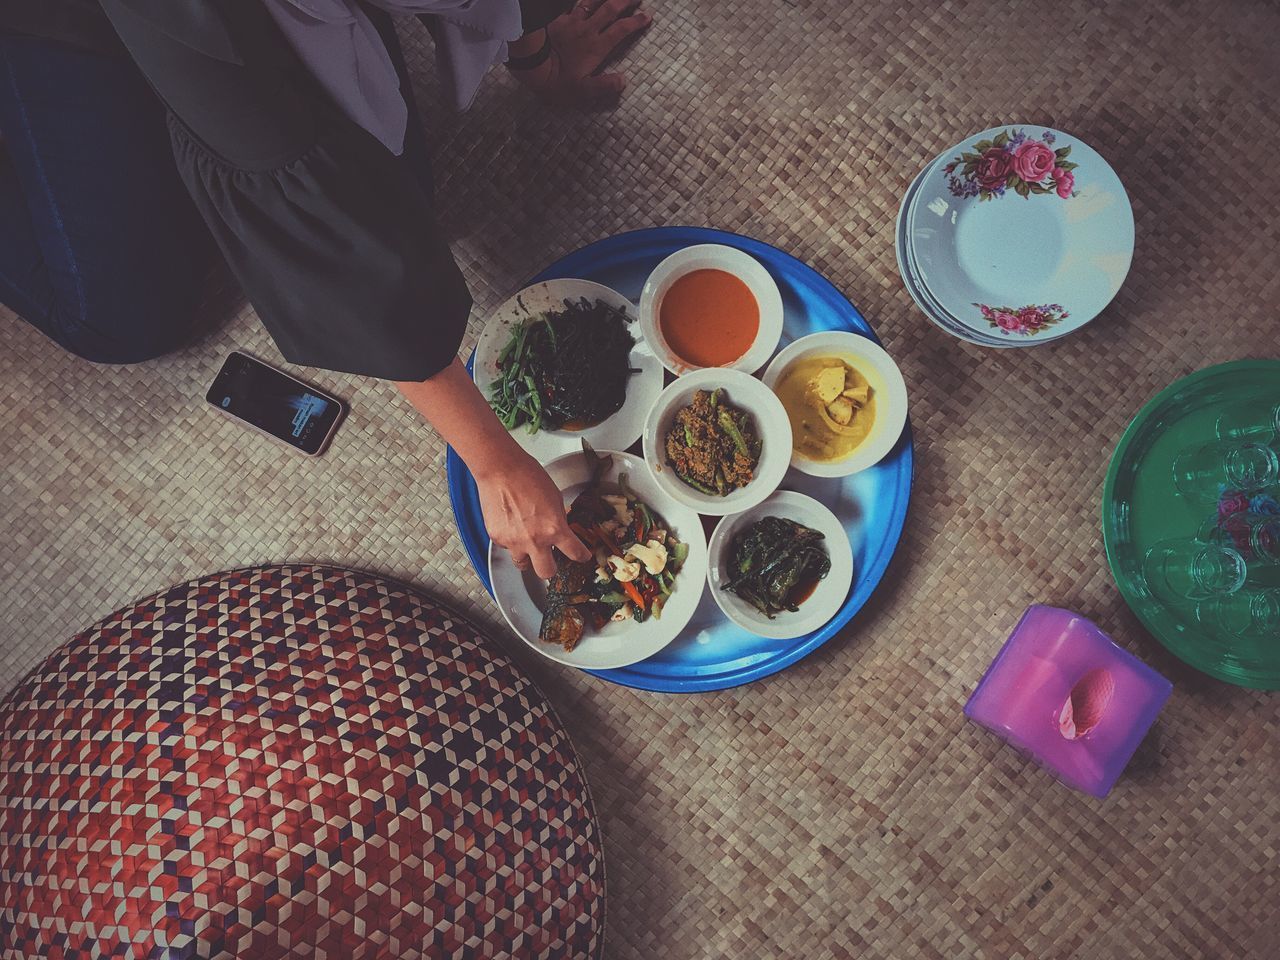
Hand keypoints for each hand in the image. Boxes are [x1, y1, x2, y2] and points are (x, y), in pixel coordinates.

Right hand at [476, 450, 591, 577]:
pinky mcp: (497, 538)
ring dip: (527, 558)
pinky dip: (510, 541)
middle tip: (550, 560)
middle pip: (546, 573)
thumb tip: (559, 526)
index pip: (574, 553)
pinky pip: (506, 548)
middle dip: (550, 568)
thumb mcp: (555, 497)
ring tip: (526, 544)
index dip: (581, 556)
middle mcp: (535, 540)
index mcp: (554, 529)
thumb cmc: (527, 476)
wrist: (501, 470)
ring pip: (522, 564)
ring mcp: (514, 542)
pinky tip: (510, 526)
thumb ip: (558, 518)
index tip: (581, 557)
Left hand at [508, 0, 651, 107]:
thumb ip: (603, 85)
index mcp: (596, 47)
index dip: (636, 22)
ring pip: (591, 2)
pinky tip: (583, 0)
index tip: (647, 16)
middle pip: (610, 9)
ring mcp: (571, 22)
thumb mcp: (582, 91)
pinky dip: (580, 1)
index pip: (621, 30)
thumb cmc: (555, 81)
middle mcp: (587, 30)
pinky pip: (571, 5)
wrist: (530, 64)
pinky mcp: (557, 19)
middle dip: (625, 1)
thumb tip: (623, 80)